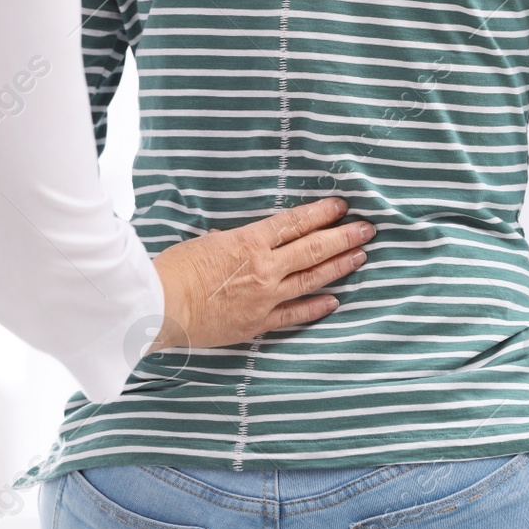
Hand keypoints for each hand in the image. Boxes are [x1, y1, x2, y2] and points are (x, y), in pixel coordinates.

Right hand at [149, 198, 370, 351]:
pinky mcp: (258, 323)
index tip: (342, 206)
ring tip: (361, 256)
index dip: (322, 213)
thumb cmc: (174, 269)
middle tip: (367, 228)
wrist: (160, 306)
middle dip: (343, 236)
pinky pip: (295, 314)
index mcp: (249, 241)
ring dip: (339, 266)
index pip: (295, 223)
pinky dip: (317, 307)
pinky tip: (335, 300)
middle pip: (313, 248)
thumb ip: (234, 241)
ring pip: (312, 279)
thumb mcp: (206, 241)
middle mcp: (264, 268)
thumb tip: (246, 241)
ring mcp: (265, 298)